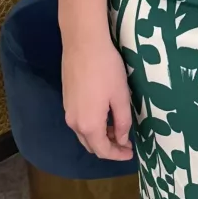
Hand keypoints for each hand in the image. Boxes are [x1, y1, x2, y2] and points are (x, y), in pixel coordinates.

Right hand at [61, 27, 133, 161]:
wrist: (83, 43)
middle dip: (109, 148)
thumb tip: (122, 139)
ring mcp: (67, 111)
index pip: (103, 151)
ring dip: (100, 136)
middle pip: (91, 145)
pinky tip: (104, 116)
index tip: (131, 153)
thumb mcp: (120, 96)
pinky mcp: (66, 99)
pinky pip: (79, 122)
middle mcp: (74, 123)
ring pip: (84, 134)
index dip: (117, 155)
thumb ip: (122, 122)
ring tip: (118, 129)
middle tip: (126, 143)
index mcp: (89, 125)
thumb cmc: (106, 69)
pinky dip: (92, 126)